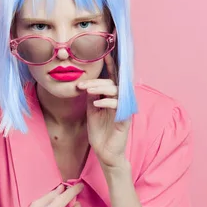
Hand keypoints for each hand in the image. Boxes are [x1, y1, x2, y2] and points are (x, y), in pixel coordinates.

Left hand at [77, 53, 130, 167]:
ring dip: (100, 88)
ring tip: (87, 91)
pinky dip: (106, 102)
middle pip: (112, 82)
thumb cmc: (99, 131)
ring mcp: (124, 108)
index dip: (111, 65)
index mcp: (113, 97)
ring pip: (116, 90)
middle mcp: (121, 100)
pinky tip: (96, 104)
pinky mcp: (125, 118)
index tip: (104, 53)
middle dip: (96, 81)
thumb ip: (92, 96)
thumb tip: (87, 83)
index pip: (113, 78)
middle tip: (82, 84)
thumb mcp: (92, 110)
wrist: (105, 152)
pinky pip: (118, 105)